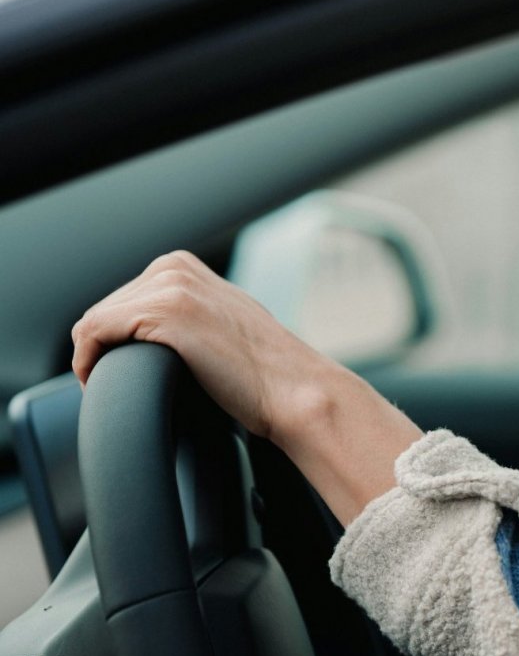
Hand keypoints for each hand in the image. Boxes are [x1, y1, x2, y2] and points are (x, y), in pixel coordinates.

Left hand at [71, 250, 423, 523]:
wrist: (295, 390)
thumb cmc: (262, 373)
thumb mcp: (219, 324)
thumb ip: (186, 315)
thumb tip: (154, 337)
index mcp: (183, 266)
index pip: (118, 300)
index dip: (112, 340)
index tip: (121, 371)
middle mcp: (174, 267)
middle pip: (103, 309)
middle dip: (103, 349)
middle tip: (117, 386)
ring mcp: (171, 286)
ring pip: (93, 322)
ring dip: (94, 358)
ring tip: (112, 389)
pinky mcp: (164, 313)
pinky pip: (92, 333)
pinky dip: (87, 362)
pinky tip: (102, 385)